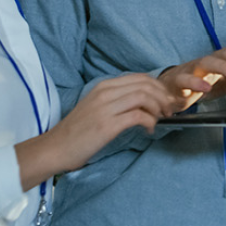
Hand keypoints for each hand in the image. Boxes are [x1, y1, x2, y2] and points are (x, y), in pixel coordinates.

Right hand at [15, 73, 180, 186]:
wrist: (56, 147)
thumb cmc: (77, 132)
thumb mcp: (97, 107)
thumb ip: (117, 100)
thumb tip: (143, 103)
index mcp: (104, 86)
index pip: (140, 77)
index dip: (159, 87)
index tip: (166, 100)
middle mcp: (105, 92)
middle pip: (145, 84)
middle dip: (163, 96)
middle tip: (169, 110)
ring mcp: (106, 107)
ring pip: (144, 96)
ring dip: (158, 108)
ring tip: (160, 119)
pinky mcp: (107, 124)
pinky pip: (138, 116)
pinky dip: (150, 122)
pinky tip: (149, 130)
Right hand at [159, 47, 225, 111]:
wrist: (169, 89)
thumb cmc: (202, 82)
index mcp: (222, 60)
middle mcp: (209, 61)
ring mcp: (193, 69)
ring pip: (208, 62)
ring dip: (225, 68)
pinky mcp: (178, 80)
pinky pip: (185, 79)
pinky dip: (195, 83)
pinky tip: (205, 89)